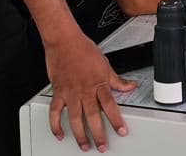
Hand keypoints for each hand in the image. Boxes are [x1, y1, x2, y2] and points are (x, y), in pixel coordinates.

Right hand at [45, 33, 136, 151]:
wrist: (64, 40)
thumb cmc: (83, 49)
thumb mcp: (105, 63)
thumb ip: (116, 79)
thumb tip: (130, 85)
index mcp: (98, 84)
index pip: (110, 105)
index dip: (116, 120)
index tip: (121, 131)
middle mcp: (84, 90)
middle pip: (92, 116)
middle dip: (98, 133)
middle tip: (102, 146)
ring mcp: (70, 93)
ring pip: (75, 118)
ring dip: (80, 134)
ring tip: (85, 146)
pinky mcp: (58, 92)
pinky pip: (55, 112)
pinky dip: (55, 124)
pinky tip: (59, 134)